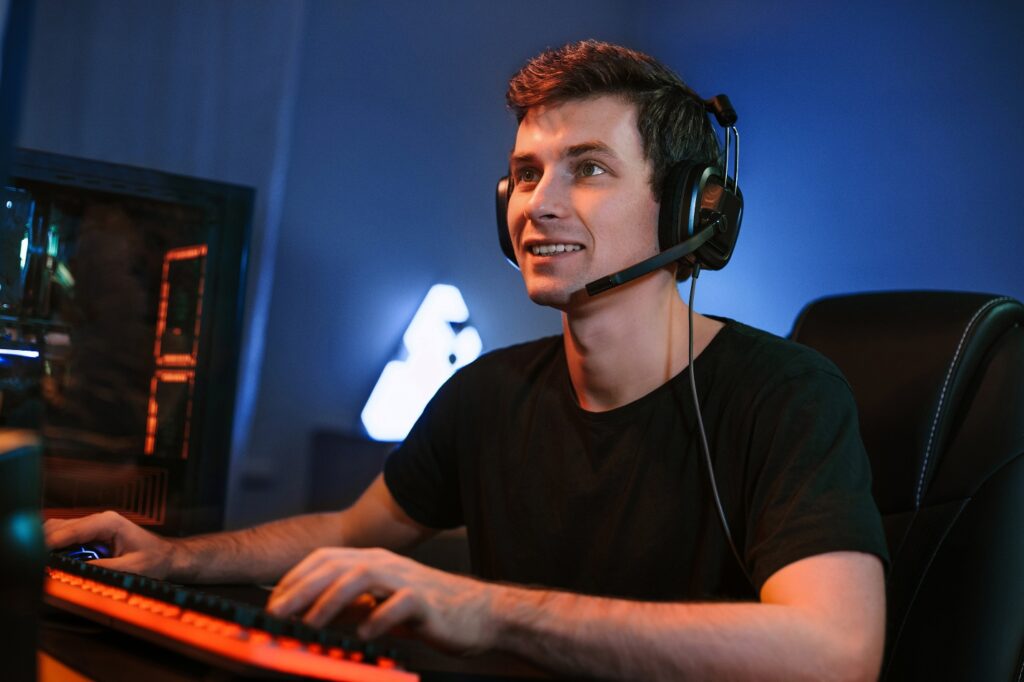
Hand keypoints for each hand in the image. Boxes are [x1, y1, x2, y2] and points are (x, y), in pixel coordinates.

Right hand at [44, 510, 178, 578]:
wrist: (166, 556)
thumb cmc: (153, 559)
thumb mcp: (130, 568)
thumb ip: (102, 568)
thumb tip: (75, 572)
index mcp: (108, 523)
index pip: (71, 530)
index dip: (49, 543)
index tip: (34, 555)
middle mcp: (98, 520)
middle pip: (58, 527)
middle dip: (43, 544)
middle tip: (34, 564)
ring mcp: (93, 525)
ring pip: (58, 530)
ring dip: (48, 546)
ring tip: (41, 564)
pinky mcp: (91, 534)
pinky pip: (65, 537)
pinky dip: (56, 547)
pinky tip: (53, 561)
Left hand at [266, 547, 498, 654]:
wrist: (480, 613)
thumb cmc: (430, 610)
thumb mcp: (382, 603)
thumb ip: (352, 604)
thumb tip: (312, 613)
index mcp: (374, 561)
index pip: (326, 559)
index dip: (296, 577)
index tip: (273, 602)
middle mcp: (387, 564)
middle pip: (337, 565)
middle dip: (302, 588)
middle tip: (278, 613)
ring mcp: (406, 579)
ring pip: (361, 577)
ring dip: (330, 600)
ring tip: (310, 623)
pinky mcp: (425, 600)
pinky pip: (398, 604)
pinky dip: (377, 617)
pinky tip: (364, 634)